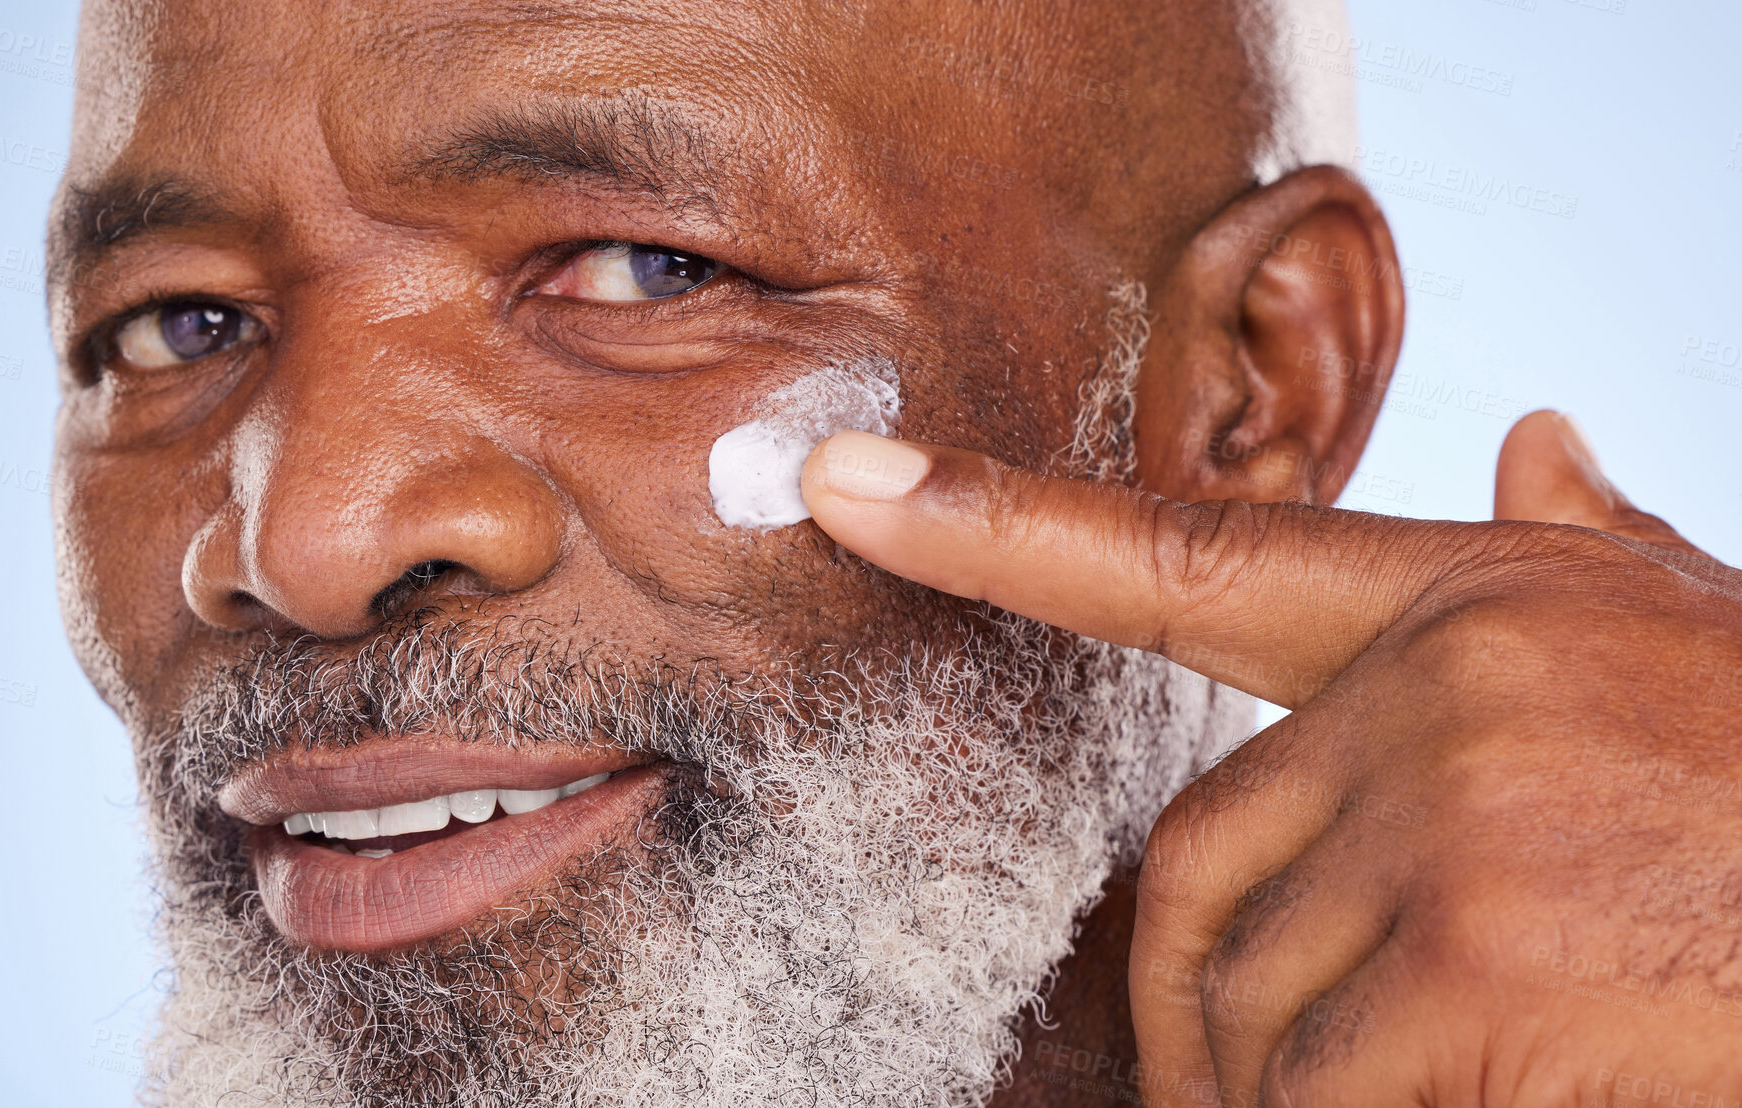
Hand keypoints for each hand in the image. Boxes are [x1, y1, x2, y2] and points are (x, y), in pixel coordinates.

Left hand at [801, 411, 1741, 1105]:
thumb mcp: (1703, 644)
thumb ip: (1604, 556)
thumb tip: (1542, 436)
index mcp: (1468, 602)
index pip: (1183, 550)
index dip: (993, 520)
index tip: (839, 482)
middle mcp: (1438, 685)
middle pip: (1189, 865)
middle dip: (1208, 1007)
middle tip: (1262, 1083)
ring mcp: (1455, 814)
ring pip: (1253, 1005)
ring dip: (1290, 1094)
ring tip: (1407, 1086)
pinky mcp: (1484, 956)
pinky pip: (1322, 1086)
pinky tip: (1465, 1093)